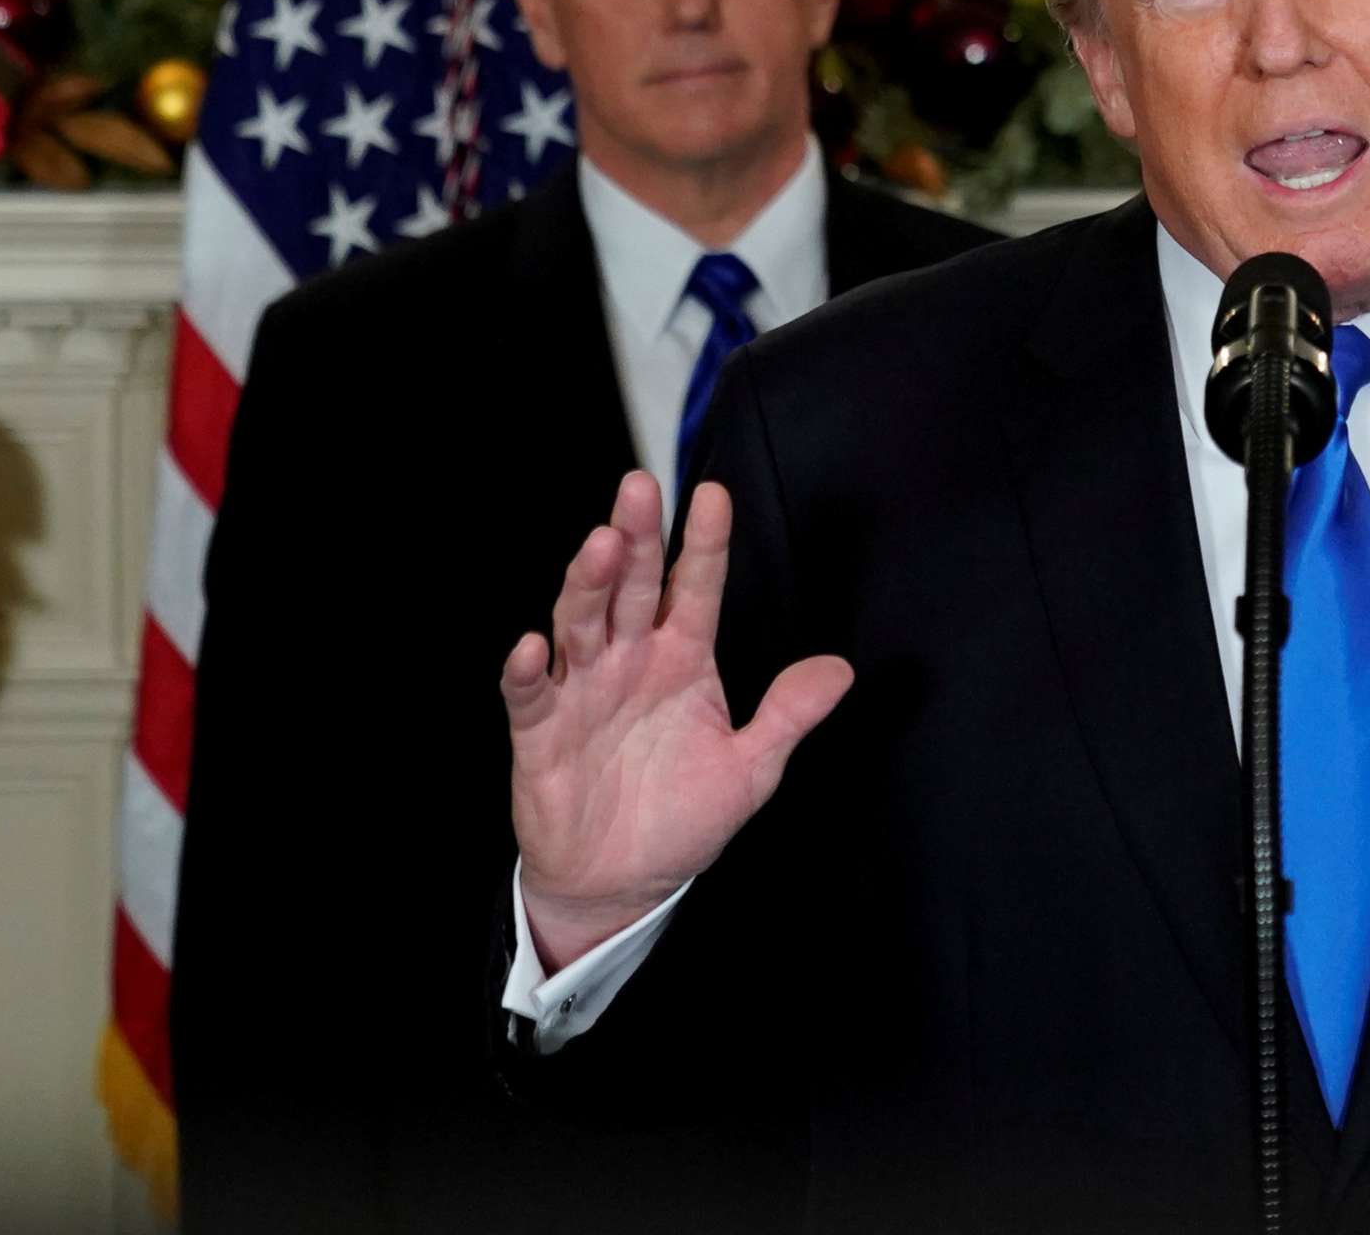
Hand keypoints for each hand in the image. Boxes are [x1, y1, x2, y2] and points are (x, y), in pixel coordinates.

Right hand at [501, 470, 851, 971]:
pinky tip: (534, 647)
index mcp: (682, 658)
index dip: (704, 544)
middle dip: (635, 537)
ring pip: (581, 623)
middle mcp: (630, 660)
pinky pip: (530, 696)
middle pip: (631, 586)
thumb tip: (841, 669)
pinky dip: (528, 671)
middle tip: (640, 488)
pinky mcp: (541, 733)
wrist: (623, 881)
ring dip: (587, 584)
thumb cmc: (682, 815)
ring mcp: (582, 691)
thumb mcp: (751, 769)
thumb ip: (788, 715)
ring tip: (599, 547)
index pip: (694, 588)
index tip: (715, 495)